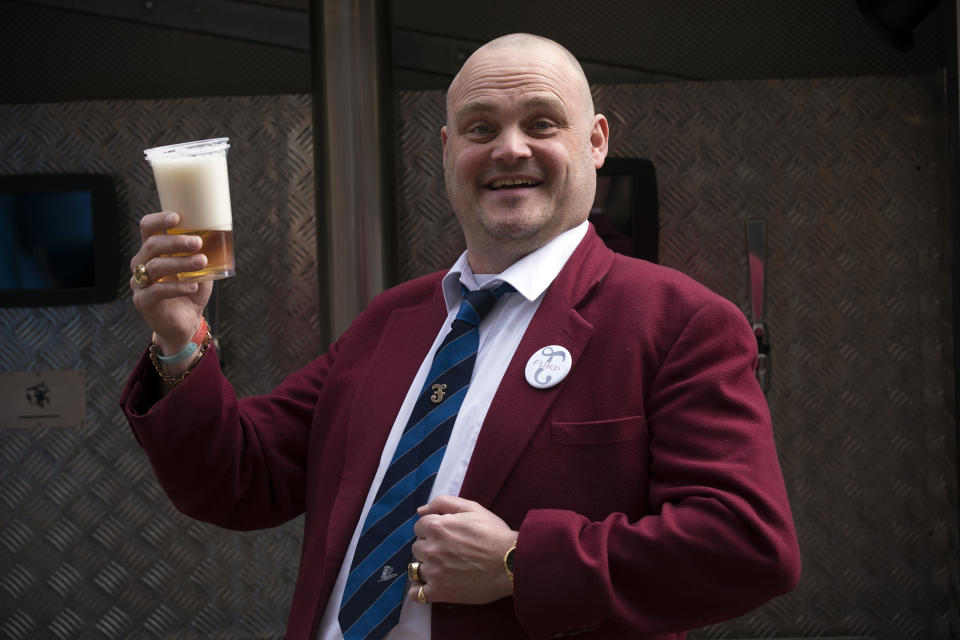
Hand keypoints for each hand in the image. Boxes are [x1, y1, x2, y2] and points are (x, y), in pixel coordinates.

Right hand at [130, 212, 211, 354]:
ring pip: (155, 267)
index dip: (159, 220)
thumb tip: (220, 234)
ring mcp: (139, 282)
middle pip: (152, 245)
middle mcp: (141, 263)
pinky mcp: (142, 301)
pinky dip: (177, 287)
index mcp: (153, 250)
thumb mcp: (201, 268)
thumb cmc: (192, 288)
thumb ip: (204, 252)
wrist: (186, 321)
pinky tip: (193, 286)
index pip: (148, 227)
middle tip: (198, 242)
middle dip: (176, 242)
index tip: (177, 217)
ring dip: (181, 263)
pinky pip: (157, 291)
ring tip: (202, 262)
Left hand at [408, 495, 516, 604]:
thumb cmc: (494, 534)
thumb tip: (420, 511)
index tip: (447, 535)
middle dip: (430, 547)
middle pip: (417, 547)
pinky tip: (432, 585)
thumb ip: (443, 503)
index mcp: (437, 526)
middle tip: (449, 551)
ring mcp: (434, 572)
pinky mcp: (439, 592)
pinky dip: (420, 590)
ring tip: (445, 568)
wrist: (511, 563)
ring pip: (416, 568)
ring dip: (427, 567)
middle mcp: (431, 549)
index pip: (419, 527)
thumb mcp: (472, 508)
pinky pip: (417, 593)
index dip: (433, 530)